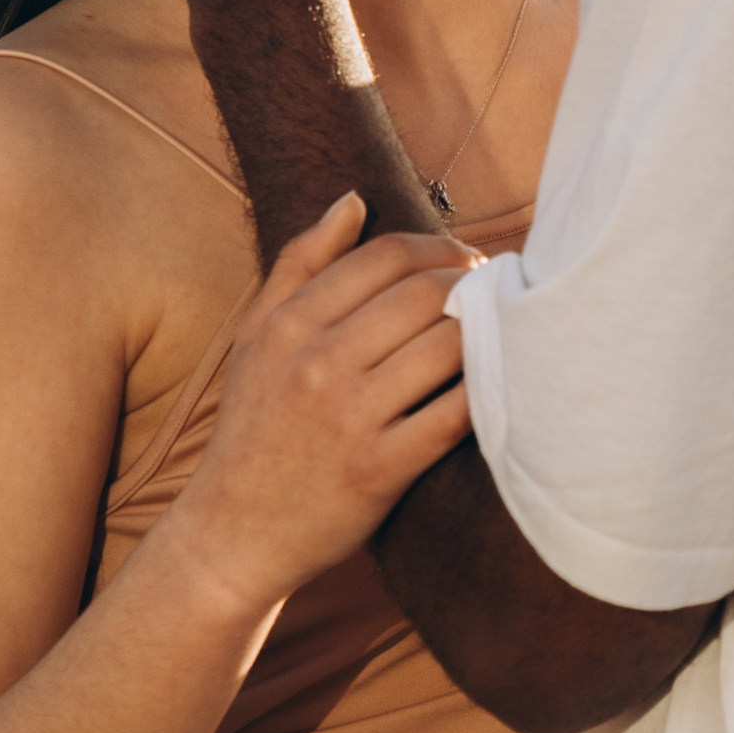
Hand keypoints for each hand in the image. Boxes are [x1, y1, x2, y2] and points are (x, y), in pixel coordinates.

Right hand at [158, 197, 472, 618]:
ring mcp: (350, 418)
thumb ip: (299, 264)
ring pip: (447, 348)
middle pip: (423, 295)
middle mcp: (317, 364)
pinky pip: (453, 416)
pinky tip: (499, 384)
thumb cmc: (252, 429)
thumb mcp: (254, 339)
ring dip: (486, 332)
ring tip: (501, 331)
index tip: (463, 261)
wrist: (232, 532)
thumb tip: (353, 200)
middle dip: (471, 285)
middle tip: (493, 291)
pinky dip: (485, 393)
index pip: (385, 257)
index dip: (439, 248)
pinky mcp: (379, 471)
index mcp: (289, 324)